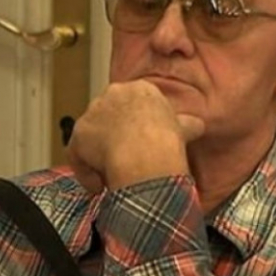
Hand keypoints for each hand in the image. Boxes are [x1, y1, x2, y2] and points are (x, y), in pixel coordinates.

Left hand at [66, 81, 204, 192]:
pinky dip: (87, 172)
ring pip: (92, 136)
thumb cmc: (168, 139)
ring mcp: (93, 112)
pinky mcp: (78, 133)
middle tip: (126, 160)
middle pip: (110, 116)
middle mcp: (114, 93)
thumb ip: (187, 124)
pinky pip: (79, 156)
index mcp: (141, 89)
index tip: (142, 144)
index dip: (136, 126)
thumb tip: (198, 125)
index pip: (134, 105)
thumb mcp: (185, 128)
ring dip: (100, 156)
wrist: (146, 152)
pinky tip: (99, 186)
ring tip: (112, 176)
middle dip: (115, 137)